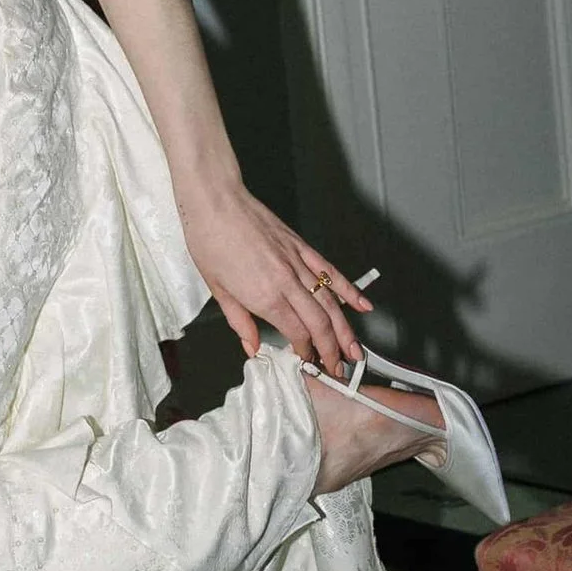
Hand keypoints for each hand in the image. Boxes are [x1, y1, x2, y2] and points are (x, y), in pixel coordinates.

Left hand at [177, 179, 370, 372]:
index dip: (306, 352)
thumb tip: (252, 344)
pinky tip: (361, 304)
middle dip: (332, 350)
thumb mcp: (217, 289)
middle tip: (338, 369)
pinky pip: (330, 272)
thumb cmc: (210, 239)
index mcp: (264, 296)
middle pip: (320, 324)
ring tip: (355, 350)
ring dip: (346, 330)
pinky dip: (349, 290)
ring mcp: (297, 263)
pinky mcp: (301, 247)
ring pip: (331, 303)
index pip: (296, 333)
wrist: (215, 201)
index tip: (308, 362)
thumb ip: (239, 321)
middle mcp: (285, 281)